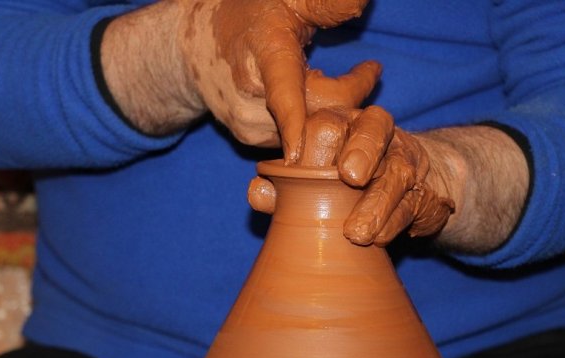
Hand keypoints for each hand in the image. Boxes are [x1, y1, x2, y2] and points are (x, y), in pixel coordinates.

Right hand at [177, 0, 370, 162]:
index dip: (316, 111)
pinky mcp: (250, 138)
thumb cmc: (249, 16)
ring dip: (329, 109)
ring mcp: (247, 123)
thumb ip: (325, 3)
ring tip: (326, 78)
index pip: (288, 95)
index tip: (368, 81)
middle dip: (349, 95)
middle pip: (316, 112)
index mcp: (261, 57)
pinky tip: (304, 95)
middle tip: (368, 70)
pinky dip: (309, 120)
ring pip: (309, 129)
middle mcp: (249, 97)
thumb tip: (360, 3)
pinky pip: (296, 137)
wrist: (196, 48)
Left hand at [298, 108, 454, 244]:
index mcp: (344, 123)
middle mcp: (379, 134)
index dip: (312, 142)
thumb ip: (284, 186)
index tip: (295, 167)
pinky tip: (376, 240)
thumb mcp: (310, 182)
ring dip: (376, 203)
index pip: (330, 120)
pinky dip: (392, 224)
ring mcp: (405, 162)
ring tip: (356, 233)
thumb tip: (256, 191)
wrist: (403, 192)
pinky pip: (410, 206)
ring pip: (395, 173)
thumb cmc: (342, 184)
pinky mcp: (424, 194)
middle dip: (361, 151)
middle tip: (348, 177)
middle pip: (373, 130)